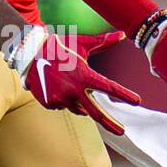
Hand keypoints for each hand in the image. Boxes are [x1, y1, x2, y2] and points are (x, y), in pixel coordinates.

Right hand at [17, 29, 140, 134]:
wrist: (29, 54)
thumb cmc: (59, 46)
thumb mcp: (81, 43)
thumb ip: (103, 42)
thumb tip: (121, 34)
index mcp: (84, 76)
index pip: (109, 88)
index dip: (125, 95)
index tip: (137, 102)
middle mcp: (74, 91)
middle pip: (96, 113)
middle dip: (110, 123)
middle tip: (122, 131)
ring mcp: (61, 99)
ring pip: (78, 107)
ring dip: (80, 101)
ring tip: (69, 84)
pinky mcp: (50, 103)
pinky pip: (64, 106)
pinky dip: (64, 99)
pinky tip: (57, 86)